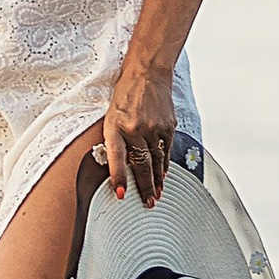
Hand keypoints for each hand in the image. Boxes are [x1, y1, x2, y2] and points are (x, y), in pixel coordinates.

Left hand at [104, 62, 177, 206]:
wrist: (146, 74)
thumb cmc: (125, 97)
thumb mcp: (111, 118)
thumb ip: (115, 141)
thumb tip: (121, 167)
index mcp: (116, 127)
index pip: (116, 158)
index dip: (118, 177)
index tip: (121, 195)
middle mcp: (135, 129)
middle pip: (141, 165)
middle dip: (144, 187)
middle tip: (147, 203)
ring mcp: (153, 128)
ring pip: (156, 161)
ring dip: (157, 180)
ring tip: (156, 194)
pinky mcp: (168, 126)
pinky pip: (166, 151)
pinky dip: (165, 165)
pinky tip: (164, 174)